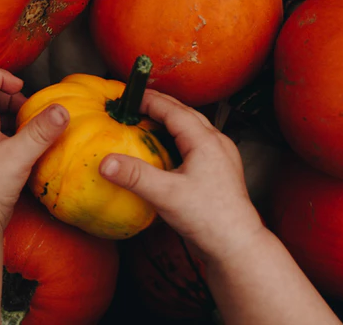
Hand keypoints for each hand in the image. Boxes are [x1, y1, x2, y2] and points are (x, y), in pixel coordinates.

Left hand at [0, 68, 68, 229]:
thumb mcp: (19, 156)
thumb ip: (41, 131)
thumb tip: (62, 109)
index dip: (0, 76)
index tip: (20, 90)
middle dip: (9, 100)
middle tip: (28, 115)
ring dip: (7, 119)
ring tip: (27, 133)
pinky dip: (3, 137)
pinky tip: (18, 153)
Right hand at [99, 90, 263, 265]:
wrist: (237, 246)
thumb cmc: (207, 218)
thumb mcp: (166, 195)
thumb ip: (135, 176)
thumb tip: (105, 162)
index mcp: (205, 141)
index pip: (173, 110)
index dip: (149, 100)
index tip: (127, 96)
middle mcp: (217, 142)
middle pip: (185, 113)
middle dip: (160, 105)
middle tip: (135, 103)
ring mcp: (222, 156)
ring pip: (193, 127)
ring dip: (170, 120)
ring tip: (148, 121)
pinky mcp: (220, 170)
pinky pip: (197, 143)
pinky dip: (178, 137)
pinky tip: (167, 148)